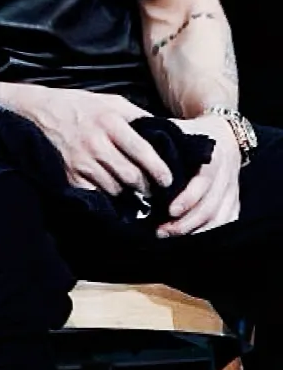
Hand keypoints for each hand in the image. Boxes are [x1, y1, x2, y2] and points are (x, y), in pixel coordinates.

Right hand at [0, 84, 173, 196]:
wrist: (40, 111)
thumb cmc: (81, 105)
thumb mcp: (111, 101)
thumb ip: (138, 116)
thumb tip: (167, 131)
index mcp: (110, 121)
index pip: (142, 151)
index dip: (159, 170)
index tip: (168, 180)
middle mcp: (97, 143)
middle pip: (131, 176)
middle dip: (146, 187)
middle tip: (154, 189)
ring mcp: (82, 161)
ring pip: (116, 188)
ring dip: (128, 193)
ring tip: (134, 191)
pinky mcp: (70, 175)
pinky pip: (96, 194)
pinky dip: (107, 196)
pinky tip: (112, 192)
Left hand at [156, 114, 240, 236]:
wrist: (225, 135)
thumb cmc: (195, 134)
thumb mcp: (182, 130)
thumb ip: (162, 138)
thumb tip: (135, 146)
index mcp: (213, 157)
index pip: (203, 182)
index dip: (188, 198)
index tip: (170, 210)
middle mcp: (226, 176)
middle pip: (209, 207)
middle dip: (185, 223)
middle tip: (161, 231)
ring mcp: (232, 192)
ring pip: (219, 220)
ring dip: (195, 233)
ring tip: (169, 236)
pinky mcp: (234, 203)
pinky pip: (226, 223)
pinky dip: (210, 234)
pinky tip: (191, 240)